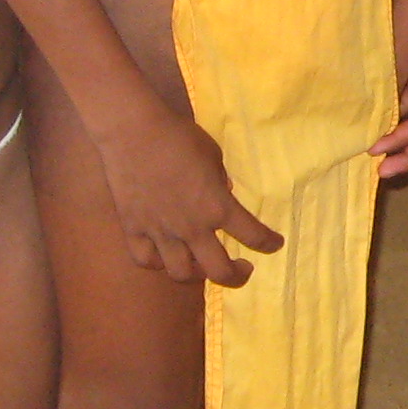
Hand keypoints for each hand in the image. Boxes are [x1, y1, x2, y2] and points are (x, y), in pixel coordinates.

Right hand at [95, 101, 282, 285]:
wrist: (133, 132)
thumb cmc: (179, 136)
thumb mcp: (213, 156)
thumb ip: (219, 181)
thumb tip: (222, 192)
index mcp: (218, 207)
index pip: (253, 235)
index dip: (268, 243)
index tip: (274, 244)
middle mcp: (192, 227)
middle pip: (219, 271)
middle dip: (236, 276)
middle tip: (242, 269)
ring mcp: (160, 232)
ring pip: (180, 273)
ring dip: (196, 274)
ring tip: (201, 266)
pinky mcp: (133, 229)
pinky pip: (145, 259)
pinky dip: (157, 262)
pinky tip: (164, 256)